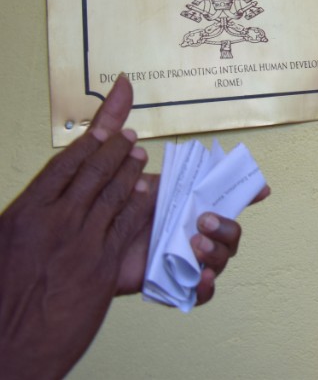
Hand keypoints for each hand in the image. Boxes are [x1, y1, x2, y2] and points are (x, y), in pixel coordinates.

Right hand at [0, 75, 150, 379]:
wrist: (7, 344)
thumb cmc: (1, 296)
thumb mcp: (5, 246)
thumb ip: (26, 218)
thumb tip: (44, 199)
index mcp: (23, 214)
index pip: (60, 166)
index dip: (85, 145)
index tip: (101, 131)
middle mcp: (53, 222)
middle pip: (91, 172)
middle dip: (113, 149)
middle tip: (128, 136)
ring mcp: (80, 242)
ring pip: (113, 193)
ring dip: (129, 171)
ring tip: (139, 156)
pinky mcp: (102, 265)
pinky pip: (126, 224)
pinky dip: (138, 204)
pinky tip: (145, 193)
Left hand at [95, 77, 269, 304]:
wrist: (66, 246)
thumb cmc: (96, 199)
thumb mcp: (103, 159)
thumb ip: (115, 121)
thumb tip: (122, 79)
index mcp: (187, 199)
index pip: (228, 195)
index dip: (250, 192)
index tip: (262, 188)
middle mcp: (189, 227)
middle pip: (231, 232)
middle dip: (228, 228)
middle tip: (203, 221)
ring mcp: (181, 256)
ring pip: (220, 260)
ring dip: (218, 253)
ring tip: (195, 244)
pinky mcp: (168, 282)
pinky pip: (199, 292)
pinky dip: (204, 286)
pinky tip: (196, 276)